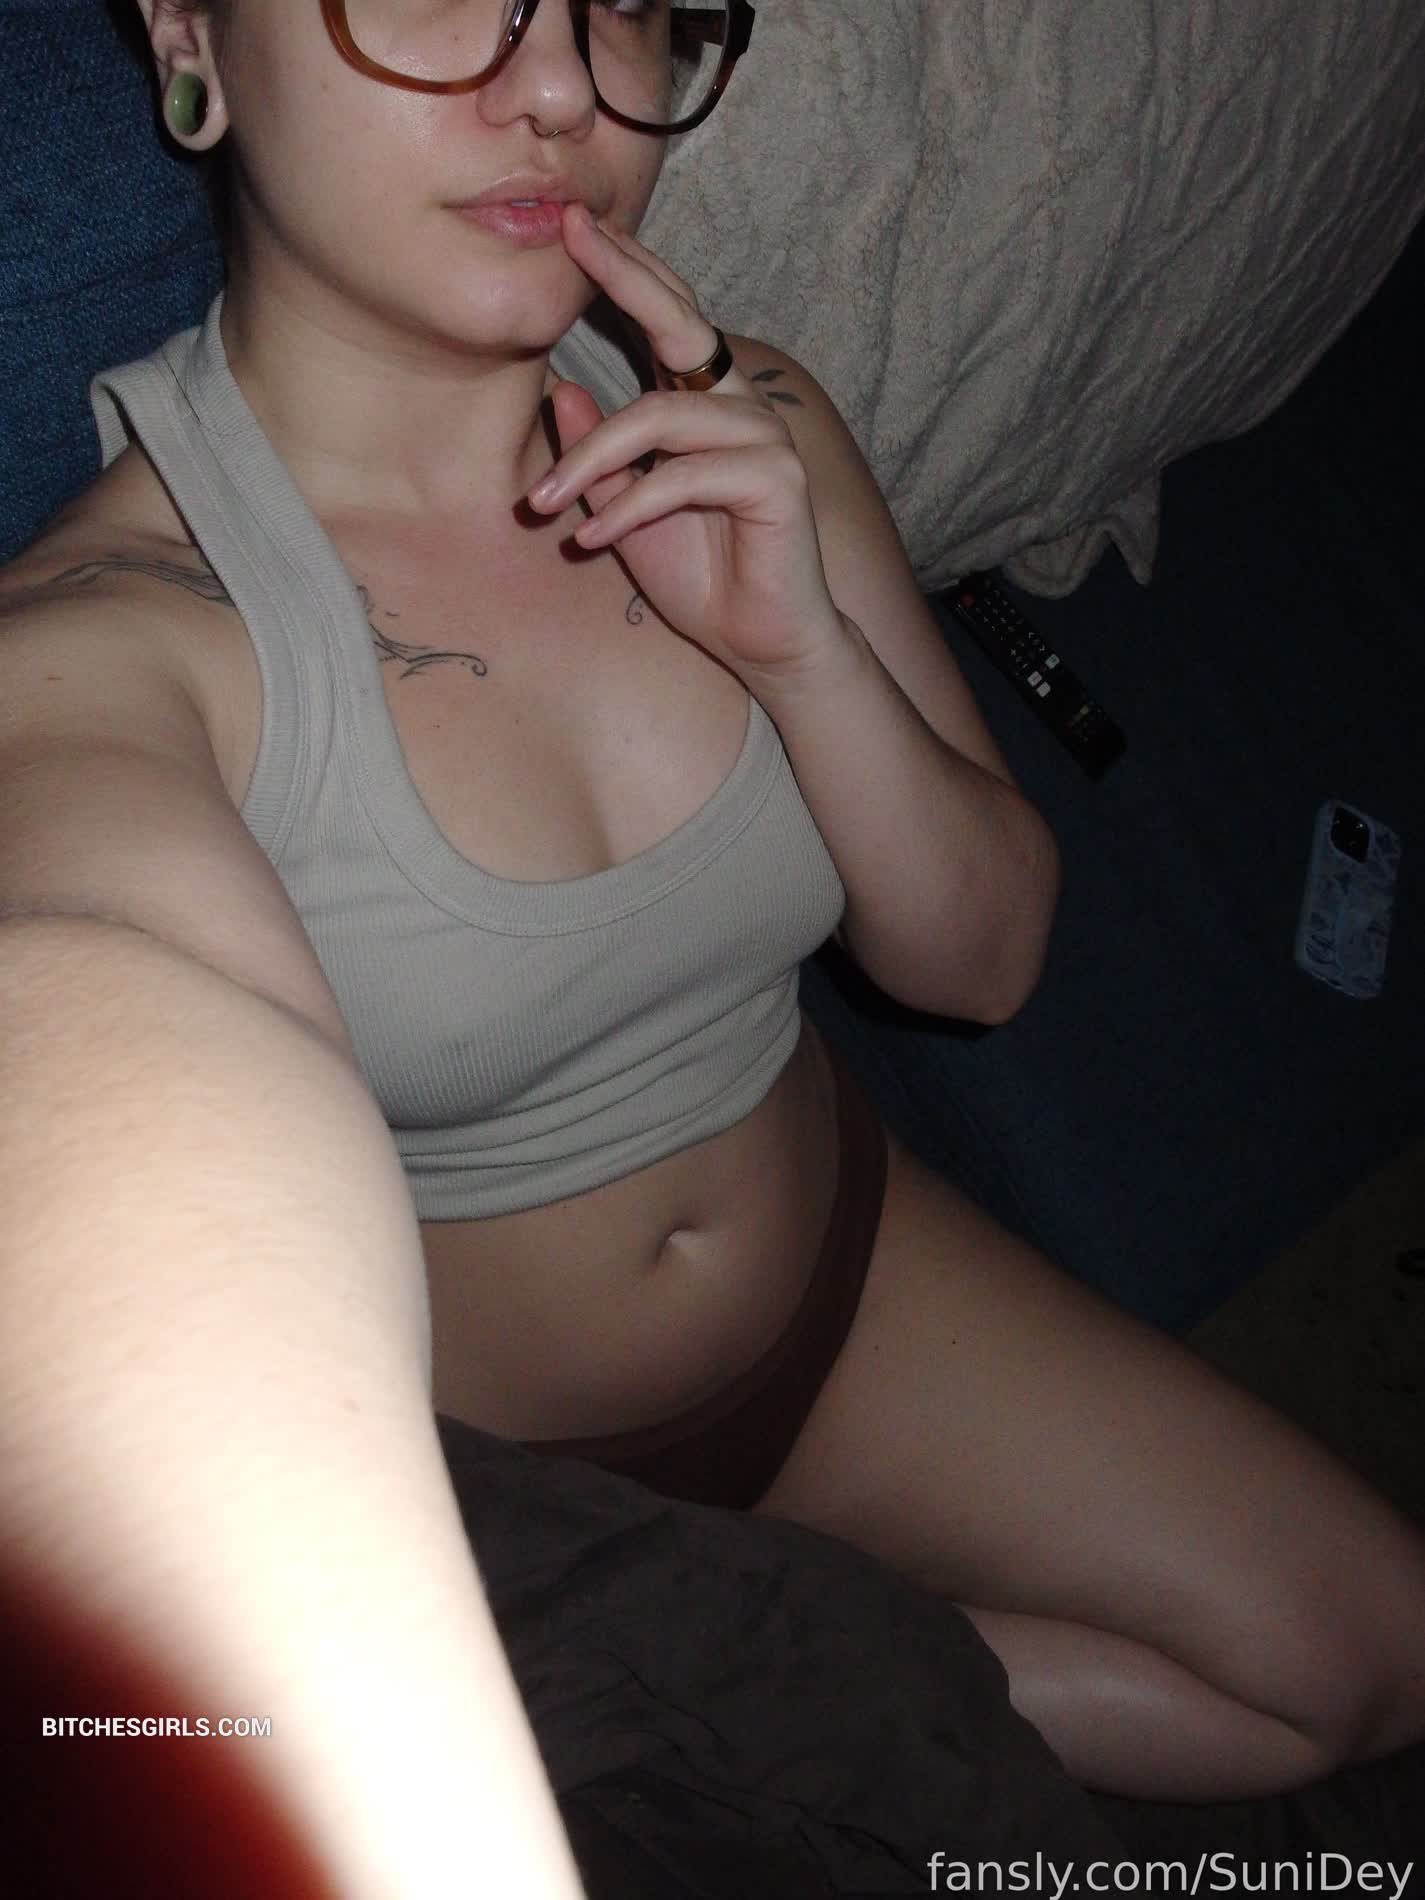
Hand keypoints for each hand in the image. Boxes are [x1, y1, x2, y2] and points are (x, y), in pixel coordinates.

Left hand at [526, 202, 846, 682]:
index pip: (666, 319)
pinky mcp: (776, 481)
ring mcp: (764, 438)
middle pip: (679, 325)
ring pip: (659, 419)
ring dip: (590, 461)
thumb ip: (601, 457)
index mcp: (703, 405)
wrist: (761, 644)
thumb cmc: (700, 578)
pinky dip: (629, 507)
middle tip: (571, 242)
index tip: (573, 224)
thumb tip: (561, 391)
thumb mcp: (626, 512)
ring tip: (544, 504)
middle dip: (624, 277)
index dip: (625, 269)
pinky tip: (591, 537)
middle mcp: (739, 406)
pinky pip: (683, 477)